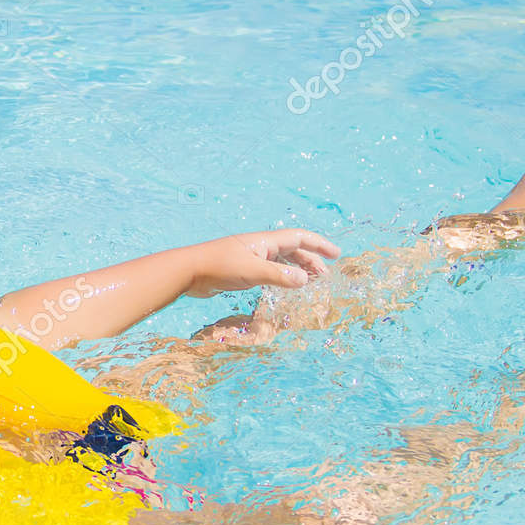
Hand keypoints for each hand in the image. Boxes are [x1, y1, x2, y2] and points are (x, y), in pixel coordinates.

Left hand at [182, 229, 340, 298]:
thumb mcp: (252, 272)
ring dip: (297, 269)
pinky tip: (284, 286)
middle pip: (292, 250)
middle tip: (325, 275)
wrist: (189, 271)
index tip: (336, 254)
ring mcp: (250, 257)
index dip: (319, 244)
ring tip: (310, 282)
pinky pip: (269, 271)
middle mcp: (259, 246)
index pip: (299, 238)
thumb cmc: (218, 268)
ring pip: (281, 261)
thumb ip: (279, 276)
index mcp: (265, 241)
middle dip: (311, 260)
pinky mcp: (241, 270)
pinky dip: (282, 277)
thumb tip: (306, 280)